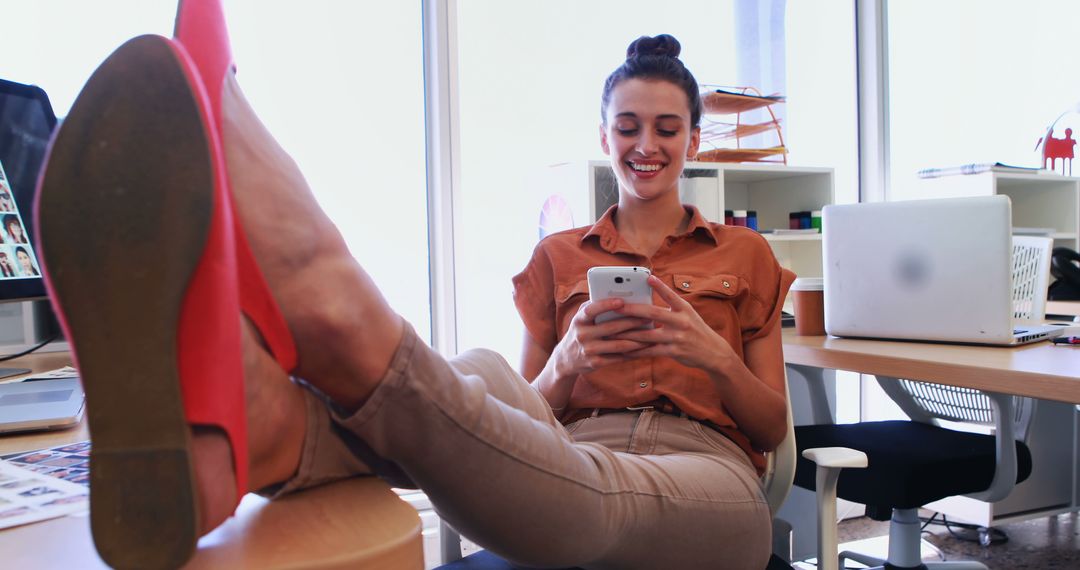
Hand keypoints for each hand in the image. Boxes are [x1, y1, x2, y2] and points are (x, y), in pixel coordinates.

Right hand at [551, 297, 653, 378]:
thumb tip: (619, 297)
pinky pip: (618, 357)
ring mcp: (589, 350)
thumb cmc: (581, 331)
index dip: (605, 305)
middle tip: (648, 317)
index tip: (621, 301)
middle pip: (611, 328)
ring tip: (651, 334)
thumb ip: (595, 307)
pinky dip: (633, 353)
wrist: (566, 358)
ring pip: (618, 345)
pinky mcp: (595, 363)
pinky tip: (644, 348)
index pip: (591, 310)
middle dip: (632, 322)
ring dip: (637, 340)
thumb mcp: (581, 318)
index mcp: (579, 320)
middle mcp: (582, 335)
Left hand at [610, 275, 735, 371]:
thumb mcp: (688, 314)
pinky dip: (636, 351)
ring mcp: (677, 337)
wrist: (713, 352)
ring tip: (612, 331)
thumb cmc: (695, 329)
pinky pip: (650, 351)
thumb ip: (670, 307)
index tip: (648, 277)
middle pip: (653, 313)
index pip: (670, 295)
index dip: (660, 286)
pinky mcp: (673, 352)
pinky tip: (624, 350)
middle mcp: (681, 321)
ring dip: (628, 333)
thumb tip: (646, 301)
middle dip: (632, 310)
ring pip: (648, 335)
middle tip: (616, 306)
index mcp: (684, 309)